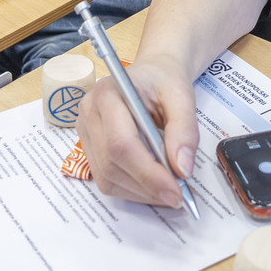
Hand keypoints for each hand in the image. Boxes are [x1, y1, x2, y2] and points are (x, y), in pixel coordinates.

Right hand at [76, 57, 200, 207]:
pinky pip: (107, 178)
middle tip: (178, 195)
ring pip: (107, 177)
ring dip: (140, 192)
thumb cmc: (164, 81)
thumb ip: (185, 130)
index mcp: (107, 93)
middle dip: (147, 186)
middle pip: (111, 164)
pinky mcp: (89, 147)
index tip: (176, 190)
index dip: (147, 173)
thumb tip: (182, 169)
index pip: (120, 143)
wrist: (152, 74)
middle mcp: (89, 113)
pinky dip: (133, 189)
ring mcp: (85, 132)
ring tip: (168, 190)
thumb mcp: (182, 97)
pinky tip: (153, 185)